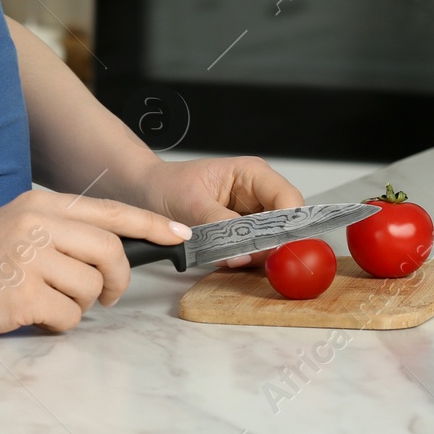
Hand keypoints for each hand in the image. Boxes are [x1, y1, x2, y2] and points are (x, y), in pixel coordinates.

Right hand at [0, 190, 192, 336]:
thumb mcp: (16, 227)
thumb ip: (59, 229)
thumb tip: (111, 248)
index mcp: (38, 203)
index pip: (109, 210)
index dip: (150, 225)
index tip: (179, 234)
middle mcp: (36, 223)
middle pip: (109, 252)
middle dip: (115, 282)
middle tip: (103, 297)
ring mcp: (27, 257)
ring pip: (90, 288)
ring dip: (76, 306)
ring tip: (44, 301)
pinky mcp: (21, 293)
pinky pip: (68, 317)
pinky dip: (55, 324)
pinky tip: (29, 315)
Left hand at [135, 157, 305, 267]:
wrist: (145, 192)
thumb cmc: (165, 185)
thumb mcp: (191, 203)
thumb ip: (220, 227)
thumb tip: (244, 251)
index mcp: (252, 173)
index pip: (288, 199)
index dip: (287, 226)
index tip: (275, 248)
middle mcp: (258, 193)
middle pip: (285, 224)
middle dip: (271, 245)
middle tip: (250, 259)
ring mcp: (251, 215)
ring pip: (272, 241)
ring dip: (256, 255)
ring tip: (231, 257)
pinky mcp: (242, 234)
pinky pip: (254, 251)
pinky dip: (244, 259)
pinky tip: (228, 259)